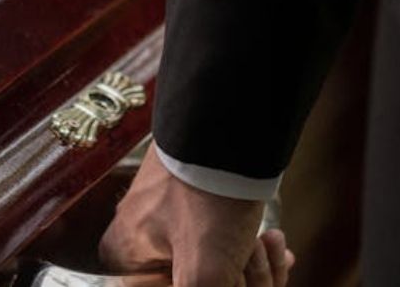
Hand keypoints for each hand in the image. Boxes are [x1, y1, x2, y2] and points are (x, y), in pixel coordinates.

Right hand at [100, 143, 294, 285]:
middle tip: (254, 254)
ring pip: (217, 270)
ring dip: (254, 267)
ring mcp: (166, 221)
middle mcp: (139, 242)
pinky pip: (224, 247)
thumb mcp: (204, 274)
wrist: (225, 128)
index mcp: (125, 260)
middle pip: (197, 286)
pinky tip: (274, 240)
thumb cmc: (207, 198)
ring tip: (269, 240)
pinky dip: (254, 251)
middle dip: (242, 282)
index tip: (234, 280)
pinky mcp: (193, 205)